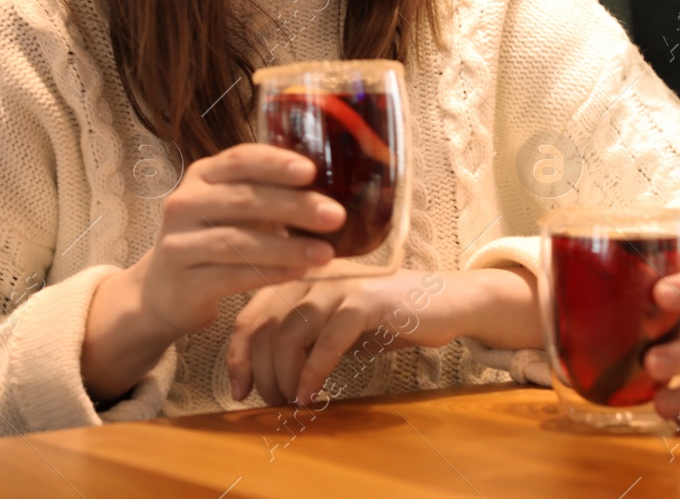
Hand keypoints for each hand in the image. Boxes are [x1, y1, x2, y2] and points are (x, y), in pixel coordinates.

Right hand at [131, 144, 347, 337]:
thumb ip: (265, 192)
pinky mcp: (183, 282)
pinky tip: (299, 273)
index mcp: (202, 176)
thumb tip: (333, 187)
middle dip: (295, 206)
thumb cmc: (213, 238)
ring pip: (239, 241)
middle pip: (244, 200)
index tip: (311, 170)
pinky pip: (233, 276)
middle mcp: (184, 203)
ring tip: (326, 254)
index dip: (275, 163)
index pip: (239, 160)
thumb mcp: (230, 207)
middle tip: (336, 215)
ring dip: (288, 247)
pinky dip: (270, 274)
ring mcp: (179, 243)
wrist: (164, 289)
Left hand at [227, 270, 447, 407]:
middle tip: (273, 405)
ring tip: (292, 403)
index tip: (239, 392)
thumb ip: (299, 339)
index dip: (237, 357)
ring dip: (284, 378)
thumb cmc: (383, 319)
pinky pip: (327, 341)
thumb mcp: (331, 327)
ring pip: (289, 334)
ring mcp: (338, 285)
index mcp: (297, 277)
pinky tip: (313, 396)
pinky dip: (313, 373)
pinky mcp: (365, 300)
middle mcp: (311, 274)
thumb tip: (261, 379)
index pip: (249, 317)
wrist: (442, 302)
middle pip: (263, 329)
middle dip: (262, 375)